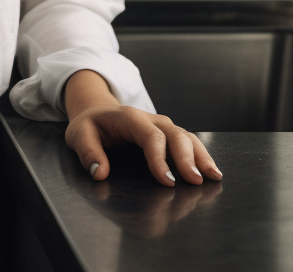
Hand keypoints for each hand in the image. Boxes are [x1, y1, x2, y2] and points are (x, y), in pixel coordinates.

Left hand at [62, 69, 221, 186]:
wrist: (96, 111)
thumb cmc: (90, 125)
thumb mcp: (79, 134)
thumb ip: (87, 151)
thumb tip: (99, 172)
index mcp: (129, 117)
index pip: (150, 136)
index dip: (160, 158)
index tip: (168, 181)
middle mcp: (150, 119)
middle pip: (174, 134)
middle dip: (187, 157)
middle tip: (195, 181)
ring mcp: (161, 125)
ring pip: (186, 136)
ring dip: (201, 156)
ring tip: (213, 177)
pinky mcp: (167, 134)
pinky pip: (188, 141)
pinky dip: (202, 154)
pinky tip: (211, 171)